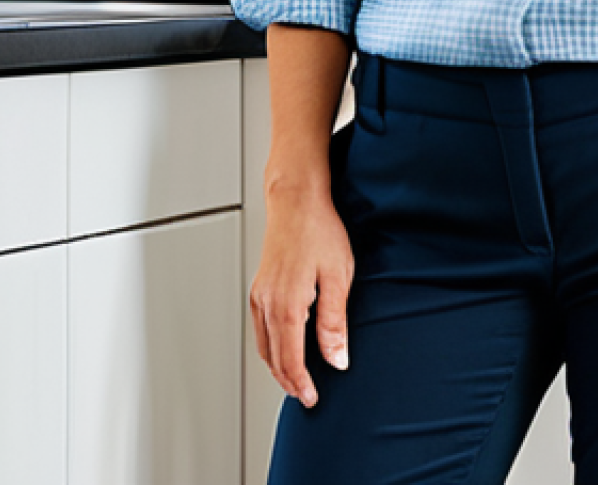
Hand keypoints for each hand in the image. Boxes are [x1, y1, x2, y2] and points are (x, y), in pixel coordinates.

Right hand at [249, 178, 354, 407]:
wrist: (296, 200)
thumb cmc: (319, 230)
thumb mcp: (338, 277)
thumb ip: (334, 322)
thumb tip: (336, 358)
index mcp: (287, 304)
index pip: (290, 359)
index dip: (301, 384)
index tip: (312, 397)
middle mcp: (267, 301)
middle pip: (273, 357)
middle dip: (288, 381)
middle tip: (305, 396)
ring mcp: (260, 293)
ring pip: (263, 344)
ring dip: (277, 366)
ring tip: (295, 379)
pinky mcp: (260, 286)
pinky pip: (260, 327)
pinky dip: (270, 346)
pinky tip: (283, 346)